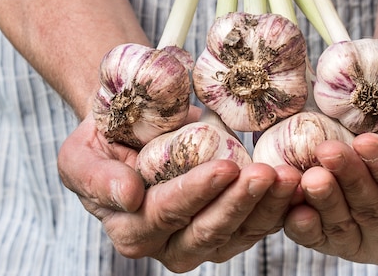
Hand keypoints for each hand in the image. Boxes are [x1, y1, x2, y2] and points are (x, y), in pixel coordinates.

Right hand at [58, 114, 301, 272]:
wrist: (129, 133)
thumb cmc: (102, 141)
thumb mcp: (81, 156)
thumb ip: (97, 177)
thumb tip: (128, 195)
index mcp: (131, 228)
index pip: (167, 213)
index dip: (196, 192)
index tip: (225, 167)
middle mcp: (166, 244)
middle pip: (208, 232)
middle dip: (240, 203)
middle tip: (268, 174)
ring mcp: (200, 240)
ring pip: (238, 234)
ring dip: (268, 209)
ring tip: (290, 177)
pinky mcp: (227, 229)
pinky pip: (255, 226)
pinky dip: (278, 209)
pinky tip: (296, 186)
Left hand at [283, 99, 377, 267]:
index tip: (369, 143)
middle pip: (373, 213)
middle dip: (351, 180)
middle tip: (330, 151)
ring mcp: (362, 243)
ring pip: (341, 225)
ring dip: (323, 198)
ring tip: (310, 171)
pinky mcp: (331, 236)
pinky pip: (314, 236)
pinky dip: (301, 222)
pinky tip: (291, 203)